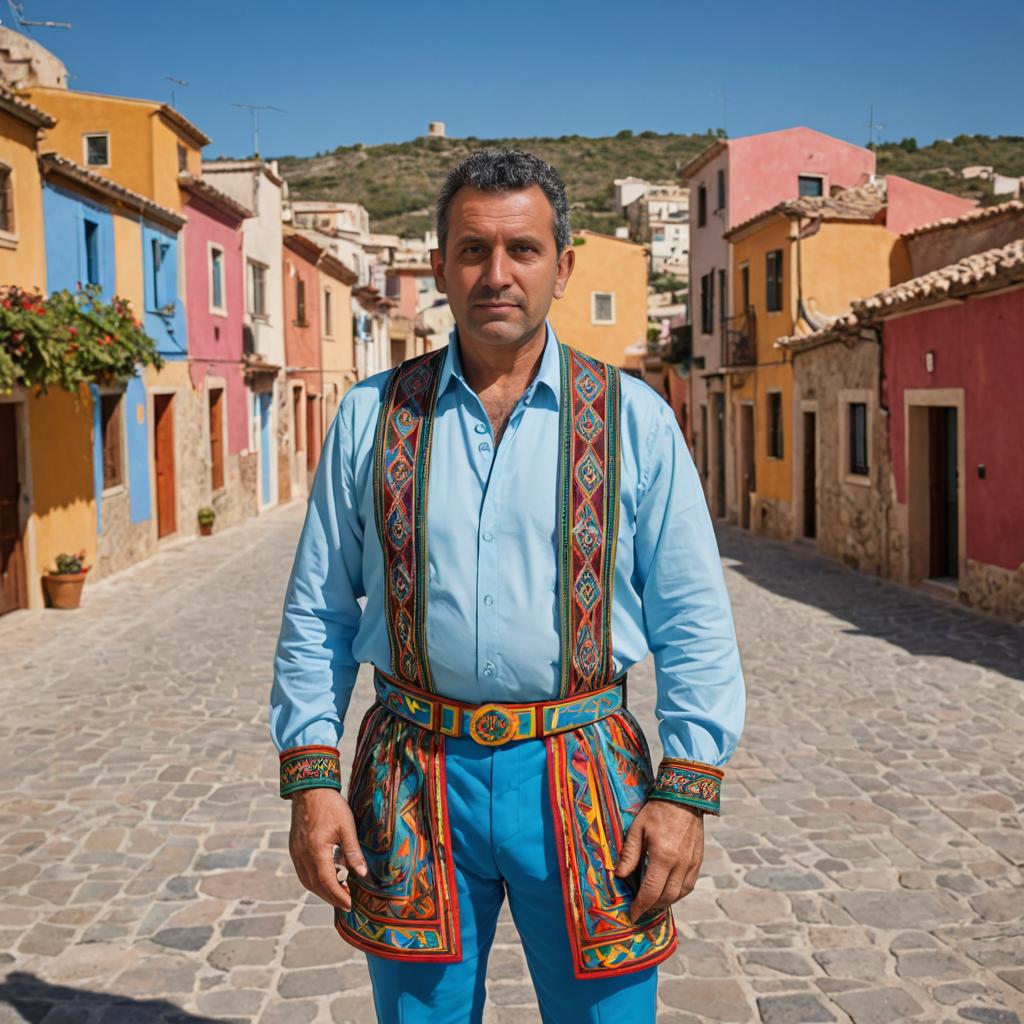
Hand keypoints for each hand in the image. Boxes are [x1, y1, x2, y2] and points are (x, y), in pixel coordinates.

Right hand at [288, 788, 367, 910]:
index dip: (339, 896)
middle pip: (315, 886)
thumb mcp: (347, 827)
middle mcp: (302, 856)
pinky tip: (325, 879)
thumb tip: (362, 874)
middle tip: (347, 902)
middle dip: (331, 897)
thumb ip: (353, 852)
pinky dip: (314, 881)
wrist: (310, 789)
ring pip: (307, 881)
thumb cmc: (330, 805)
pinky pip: (302, 872)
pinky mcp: (294, 849)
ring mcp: (296, 853)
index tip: (350, 905)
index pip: (327, 883)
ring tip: (338, 893)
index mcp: (316, 852)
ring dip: (322, 891)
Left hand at [615, 799, 703, 922]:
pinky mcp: (699, 859)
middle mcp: (680, 863)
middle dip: (652, 908)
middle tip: (640, 911)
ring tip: (652, 904)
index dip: (641, 906)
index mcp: (663, 856)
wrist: (684, 796)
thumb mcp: (637, 828)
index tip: (632, 914)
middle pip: (667, 897)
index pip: (651, 891)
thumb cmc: (657, 810)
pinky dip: (678, 893)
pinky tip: (668, 892)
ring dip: (666, 903)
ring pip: (680, 894)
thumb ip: (629, 854)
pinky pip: (690, 884)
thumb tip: (619, 875)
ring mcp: (692, 862)